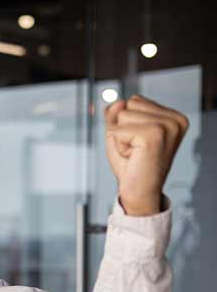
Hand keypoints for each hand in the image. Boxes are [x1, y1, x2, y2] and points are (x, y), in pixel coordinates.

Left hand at [105, 94, 188, 215]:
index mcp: (173, 117)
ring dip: (120, 137)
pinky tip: (133, 156)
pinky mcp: (154, 135)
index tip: (138, 142)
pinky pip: (119, 130)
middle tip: (135, 149)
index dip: (126, 123)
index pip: (134, 100)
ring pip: (122, 115)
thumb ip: (116, 114)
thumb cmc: (132, 165)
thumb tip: (117, 102)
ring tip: (135, 152)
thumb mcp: (120, 133)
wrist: (139, 191)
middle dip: (122, 128)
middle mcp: (175, 119)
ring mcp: (167, 126)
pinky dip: (119, 145)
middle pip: (128, 105)